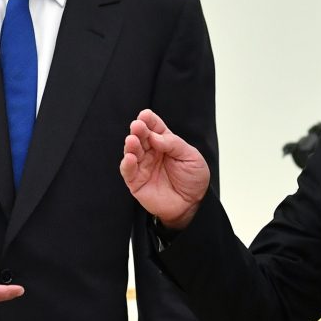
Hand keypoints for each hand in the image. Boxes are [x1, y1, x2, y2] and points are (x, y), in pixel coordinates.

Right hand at [120, 109, 210, 229]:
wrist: (193, 204)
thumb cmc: (193, 179)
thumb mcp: (191, 157)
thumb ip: (174, 144)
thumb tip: (155, 136)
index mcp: (164, 142)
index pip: (154, 127)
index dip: (149, 120)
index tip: (145, 115)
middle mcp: (151, 152)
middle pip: (141, 137)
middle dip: (138, 130)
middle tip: (137, 126)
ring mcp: (143, 166)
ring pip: (132, 152)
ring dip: (131, 145)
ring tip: (132, 140)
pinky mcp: (136, 182)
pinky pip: (128, 171)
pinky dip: (127, 164)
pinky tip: (130, 158)